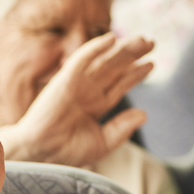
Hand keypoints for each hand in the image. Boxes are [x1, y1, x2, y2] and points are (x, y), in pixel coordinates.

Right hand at [0, 34, 153, 167]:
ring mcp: (78, 84)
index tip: (152, 64)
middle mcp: (89, 91)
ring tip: (142, 39)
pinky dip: (95, 48)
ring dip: (122, 49)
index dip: (136, 73)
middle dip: (133, 54)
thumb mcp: (102, 142)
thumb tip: (145, 114)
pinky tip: (112, 39)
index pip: (120, 84)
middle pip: (115, 68)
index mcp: (97, 104)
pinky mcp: (65, 80)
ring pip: (103, 61)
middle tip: (151, 42)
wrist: (42, 154)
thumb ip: (122, 128)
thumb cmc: (67, 151)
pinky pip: (82, 60)